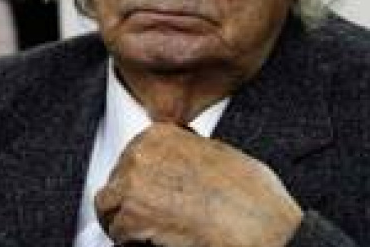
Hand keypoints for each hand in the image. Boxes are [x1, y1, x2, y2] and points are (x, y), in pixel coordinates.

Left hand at [96, 123, 302, 246]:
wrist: (260, 225)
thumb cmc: (250, 195)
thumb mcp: (215, 153)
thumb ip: (182, 153)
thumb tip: (170, 168)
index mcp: (159, 134)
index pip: (129, 160)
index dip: (140, 184)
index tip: (154, 198)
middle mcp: (140, 153)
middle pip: (115, 185)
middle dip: (131, 205)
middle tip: (157, 221)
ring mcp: (132, 184)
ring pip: (109, 210)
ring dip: (128, 225)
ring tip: (158, 233)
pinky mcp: (131, 217)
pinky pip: (117, 235)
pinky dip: (134, 244)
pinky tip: (164, 242)